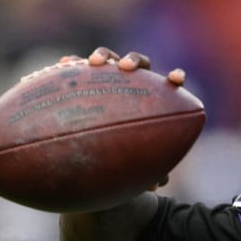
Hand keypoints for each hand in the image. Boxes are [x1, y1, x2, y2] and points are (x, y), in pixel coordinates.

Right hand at [69, 48, 180, 190]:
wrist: (100, 139)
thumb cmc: (126, 149)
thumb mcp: (138, 157)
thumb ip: (149, 166)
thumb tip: (158, 184)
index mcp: (154, 96)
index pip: (168, 84)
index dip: (174, 78)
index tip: (177, 79)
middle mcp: (133, 81)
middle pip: (139, 63)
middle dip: (134, 61)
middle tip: (125, 69)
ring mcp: (109, 76)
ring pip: (109, 58)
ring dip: (103, 56)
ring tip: (93, 63)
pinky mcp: (86, 75)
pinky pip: (78, 65)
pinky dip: (73, 63)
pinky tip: (63, 65)